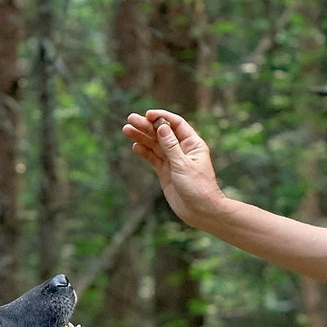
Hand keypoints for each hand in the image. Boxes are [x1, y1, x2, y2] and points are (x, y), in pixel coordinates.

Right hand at [120, 109, 225, 224]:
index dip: (162, 117)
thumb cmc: (198, 187)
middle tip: (130, 119)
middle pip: (162, 133)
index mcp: (192, 144)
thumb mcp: (183, 164)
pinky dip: (144, 152)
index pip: (176, 124)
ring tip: (126, 130)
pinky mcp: (165, 172)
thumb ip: (170, 146)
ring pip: (155, 145)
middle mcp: (182, 150)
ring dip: (142, 137)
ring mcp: (173, 161)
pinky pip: (153, 159)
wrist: (200, 211)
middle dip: (146, 126)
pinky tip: (135, 146)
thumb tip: (161, 126)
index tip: (147, 114)